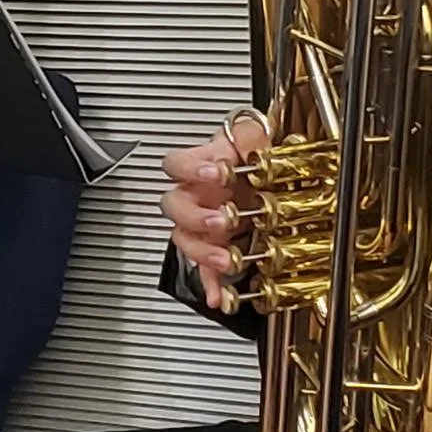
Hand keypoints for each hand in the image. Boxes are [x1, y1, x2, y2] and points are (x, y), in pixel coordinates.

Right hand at [160, 115, 269, 310]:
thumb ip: (248, 135)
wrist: (258, 183)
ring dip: (204, 251)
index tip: (215, 172)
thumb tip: (246, 135)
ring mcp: (200, 225)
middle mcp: (193, 196)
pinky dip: (210, 284)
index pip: (177, 164)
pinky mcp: (211, 250)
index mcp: (199, 168)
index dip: (192, 169)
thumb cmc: (247, 162)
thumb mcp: (253, 141)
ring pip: (184, 239)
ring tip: (227, 259)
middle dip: (196, 216)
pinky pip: (203, 270)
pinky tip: (220, 296)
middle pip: (173, 206)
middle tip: (221, 220)